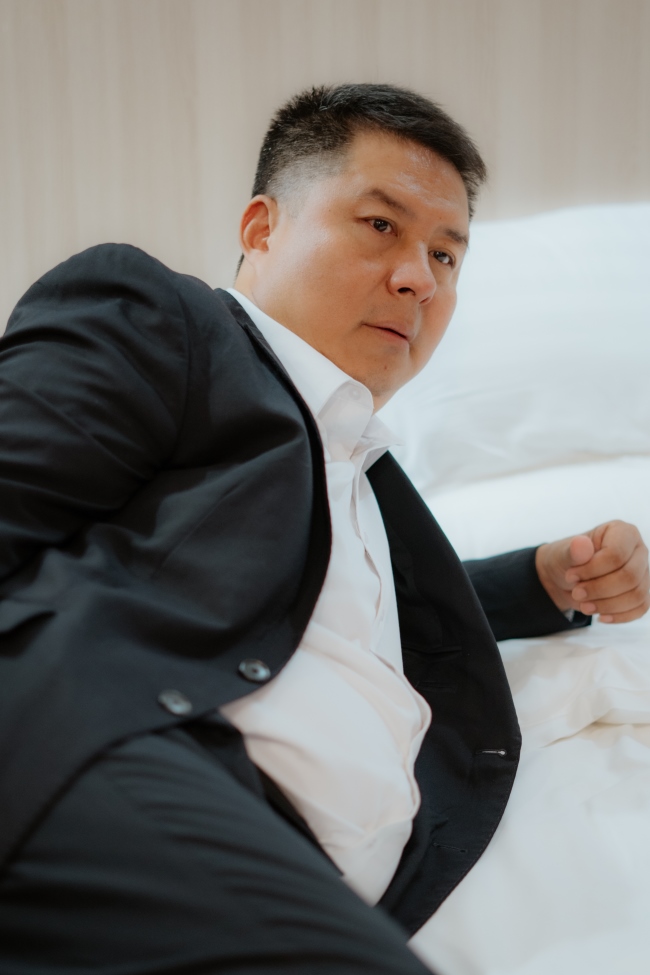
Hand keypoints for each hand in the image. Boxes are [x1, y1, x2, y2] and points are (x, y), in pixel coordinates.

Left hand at [535, 521, 649, 623]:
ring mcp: (643, 572)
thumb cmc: (568, 559)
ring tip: (584, 606)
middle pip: (630, 577)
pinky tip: (600, 616)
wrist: (569, 578)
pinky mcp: (642, 592)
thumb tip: (581, 545)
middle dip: (600, 590)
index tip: (571, 575)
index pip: (616, 554)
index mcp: (622, 532)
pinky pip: (640, 608)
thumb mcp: (563, 553)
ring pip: (637, 595)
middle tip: (577, 593)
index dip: (593, 570)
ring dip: (607, 605)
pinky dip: (619, 616)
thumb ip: (573, 551)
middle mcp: (638, 550)